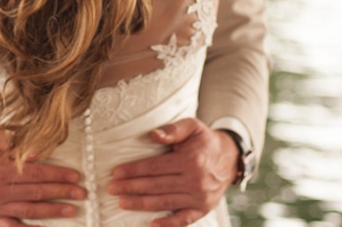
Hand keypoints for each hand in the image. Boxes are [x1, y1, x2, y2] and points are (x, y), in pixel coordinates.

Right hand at [0, 134, 85, 226]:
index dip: (57, 174)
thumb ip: (10, 142)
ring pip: (29, 210)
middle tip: (80, 192)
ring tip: (71, 210)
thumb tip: (36, 151)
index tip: (74, 175)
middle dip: (61, 192)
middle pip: (36, 192)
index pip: (36, 173)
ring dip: (53, 211)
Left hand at [108, 118, 236, 226]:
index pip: (155, 167)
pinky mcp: (203, 209)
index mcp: (191, 160)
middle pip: (156, 186)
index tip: (116, 173)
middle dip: (131, 188)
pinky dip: (168, 224)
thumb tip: (154, 135)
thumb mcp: (192, 126)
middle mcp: (196, 180)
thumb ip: (173, 130)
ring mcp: (200, 197)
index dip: (134, 170)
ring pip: (165, 202)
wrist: (229, 158)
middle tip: (112, 189)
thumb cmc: (204, 140)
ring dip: (141, 204)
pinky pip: (183, 220)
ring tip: (122, 203)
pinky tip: (151, 224)